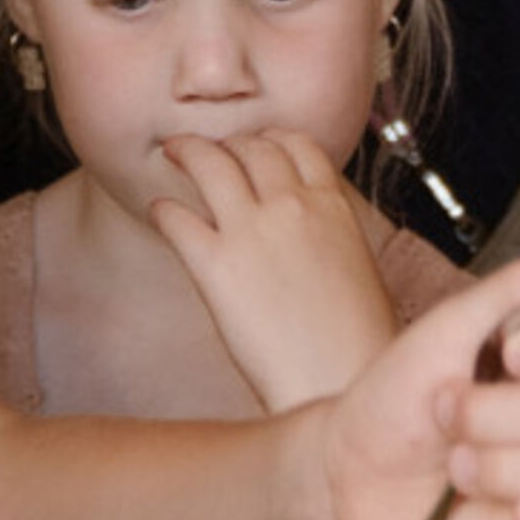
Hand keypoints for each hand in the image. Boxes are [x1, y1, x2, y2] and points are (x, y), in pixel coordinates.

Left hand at [150, 130, 399, 410]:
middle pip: (251, 148)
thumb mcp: (360, 269)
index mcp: (332, 206)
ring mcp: (251, 232)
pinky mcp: (215, 265)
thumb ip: (331, 237)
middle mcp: (291, 206)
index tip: (256, 144)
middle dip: (227, 143)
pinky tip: (160, 212)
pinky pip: (177, 218)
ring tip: (174, 152)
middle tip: (210, 149)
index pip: (297, 145)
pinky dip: (164, 210)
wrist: (341, 380)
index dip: (271, 139)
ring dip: (188, 151)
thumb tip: (315, 240)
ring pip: (210, 165)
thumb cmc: (359, 343)